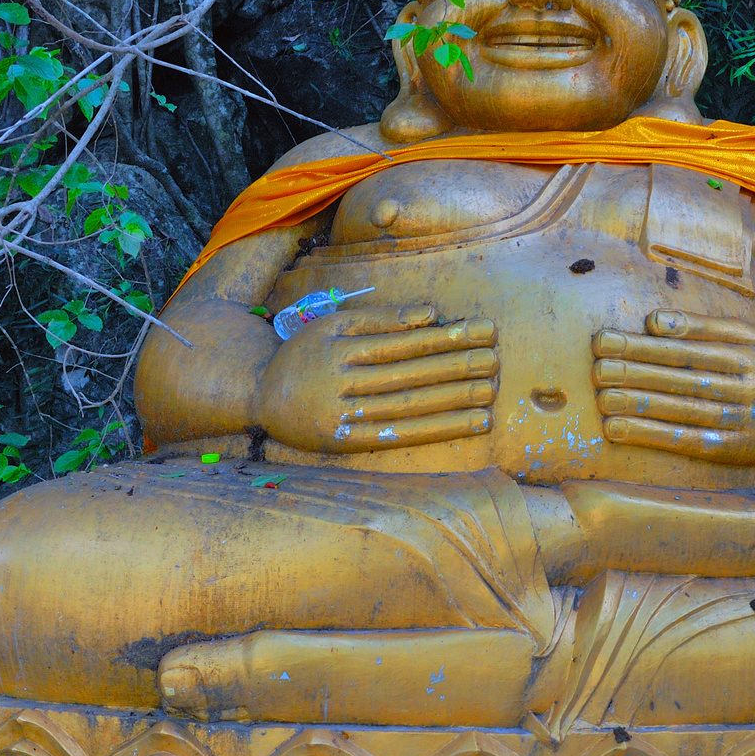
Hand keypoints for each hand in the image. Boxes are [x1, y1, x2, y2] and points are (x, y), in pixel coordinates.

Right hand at [256, 304, 497, 451]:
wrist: (259, 395)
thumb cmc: (307, 354)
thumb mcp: (334, 324)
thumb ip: (381, 318)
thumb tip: (430, 313)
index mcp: (339, 342)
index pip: (403, 339)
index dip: (445, 336)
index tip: (482, 330)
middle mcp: (340, 377)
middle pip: (409, 371)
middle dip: (456, 365)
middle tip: (496, 360)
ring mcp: (344, 412)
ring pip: (407, 403)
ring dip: (453, 398)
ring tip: (491, 391)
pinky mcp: (348, 442)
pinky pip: (400, 434)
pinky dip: (439, 428)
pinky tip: (470, 422)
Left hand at [591, 310, 754, 463]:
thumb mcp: (749, 336)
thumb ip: (703, 326)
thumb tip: (654, 321)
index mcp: (748, 353)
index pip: (686, 348)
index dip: (644, 344)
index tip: (605, 339)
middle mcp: (746, 387)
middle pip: (682, 377)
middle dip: (635, 371)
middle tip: (596, 367)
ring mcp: (740, 420)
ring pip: (682, 409)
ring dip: (638, 404)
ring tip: (602, 398)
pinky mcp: (731, 449)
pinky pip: (686, 440)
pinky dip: (650, 435)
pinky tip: (618, 429)